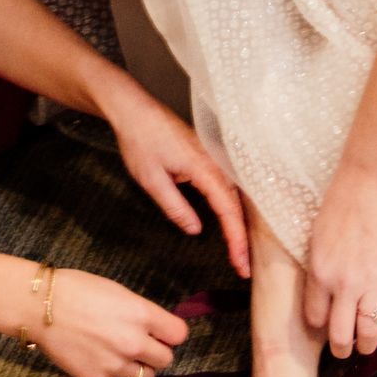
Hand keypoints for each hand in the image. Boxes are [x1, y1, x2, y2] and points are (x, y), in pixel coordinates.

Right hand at [33, 269, 187, 376]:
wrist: (41, 307)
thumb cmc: (78, 290)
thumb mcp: (118, 293)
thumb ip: (141, 314)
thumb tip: (156, 329)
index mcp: (142, 314)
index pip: (179, 335)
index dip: (170, 333)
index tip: (161, 332)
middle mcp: (134, 342)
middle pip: (166, 359)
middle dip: (155, 352)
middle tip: (140, 345)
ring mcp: (116, 364)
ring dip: (137, 368)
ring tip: (120, 355)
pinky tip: (104, 363)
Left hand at [95, 71, 250, 278]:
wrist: (133, 109)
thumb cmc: (140, 141)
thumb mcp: (152, 180)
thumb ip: (176, 207)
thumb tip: (196, 229)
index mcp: (204, 168)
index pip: (228, 210)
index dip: (236, 239)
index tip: (240, 264)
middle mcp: (214, 161)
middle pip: (237, 204)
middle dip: (242, 237)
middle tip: (243, 267)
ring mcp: (212, 156)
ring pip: (234, 194)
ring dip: (237, 222)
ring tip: (239, 250)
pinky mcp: (205, 154)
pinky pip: (225, 183)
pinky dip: (230, 205)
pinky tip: (229, 219)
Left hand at [302, 160, 376, 360]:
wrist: (372, 183)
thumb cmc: (340, 203)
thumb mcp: (316, 236)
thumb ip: (319, 267)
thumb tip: (323, 290)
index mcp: (320, 273)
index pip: (315, 318)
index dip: (320, 325)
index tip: (324, 325)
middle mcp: (345, 285)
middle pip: (341, 335)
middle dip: (342, 349)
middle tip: (344, 351)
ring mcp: (374, 283)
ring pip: (369, 333)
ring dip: (367, 345)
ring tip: (367, 345)